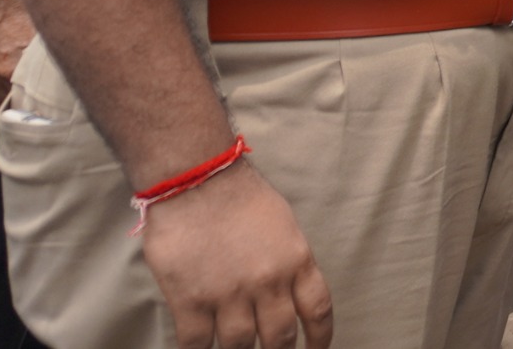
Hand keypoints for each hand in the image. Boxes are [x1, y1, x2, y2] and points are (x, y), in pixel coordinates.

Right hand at [139, 158, 334, 348]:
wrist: (197, 179)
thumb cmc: (239, 195)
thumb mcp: (283, 224)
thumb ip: (288, 261)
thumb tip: (288, 290)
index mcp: (296, 261)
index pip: (318, 310)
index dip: (321, 338)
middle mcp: (268, 282)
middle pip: (280, 337)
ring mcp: (229, 294)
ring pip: (240, 346)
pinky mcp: (191, 301)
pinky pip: (197, 344)